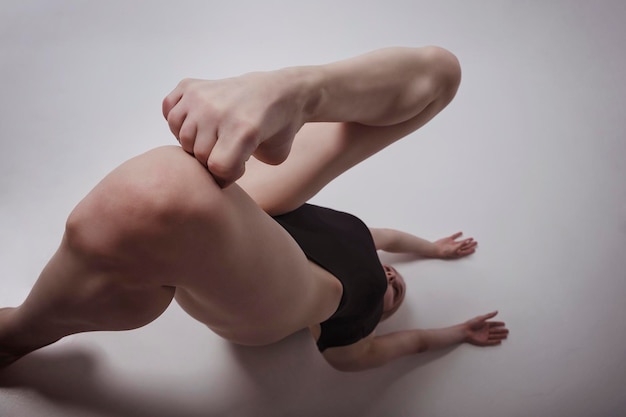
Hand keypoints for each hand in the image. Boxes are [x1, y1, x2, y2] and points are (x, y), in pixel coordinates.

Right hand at [162, 70, 306, 186]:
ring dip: (195, 141)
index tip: (237, 169)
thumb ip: (243, 169)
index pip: (217, 168)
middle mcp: (218, 110)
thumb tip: (209, 176)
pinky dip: (177, 119)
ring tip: (213, 138)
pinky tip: (196, 123)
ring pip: (181, 135)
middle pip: (198, 154)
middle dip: (212, 159)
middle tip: (228, 150)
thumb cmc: (278, 129)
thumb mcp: (273, 156)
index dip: (227, 176)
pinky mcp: (191, 85)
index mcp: (243, 129)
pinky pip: (168, 109)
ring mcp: (202, 96)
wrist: (281, 92)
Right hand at [434, 232, 476, 258]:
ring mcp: (452, 244)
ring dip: (466, 240)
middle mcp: (456, 248)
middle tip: (476, 242)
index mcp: (457, 252)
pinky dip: (458, 234)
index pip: (466, 251)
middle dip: (471, 244)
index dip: (470, 250)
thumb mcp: (455, 249)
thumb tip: (468, 242)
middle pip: (465, 246)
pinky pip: (454, 236)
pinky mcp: (448, 240)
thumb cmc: (444, 252)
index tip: (475, 249)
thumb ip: (462, 245)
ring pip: (461, 242)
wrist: (436, 248)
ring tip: (471, 238)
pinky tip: (461, 233)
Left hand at [464, 311, 508, 346]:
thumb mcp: (481, 318)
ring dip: (500, 336)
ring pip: (494, 336)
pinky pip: (491, 342)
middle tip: (507, 331)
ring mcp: (484, 336)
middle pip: (495, 330)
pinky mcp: (483, 342)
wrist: (465, 331)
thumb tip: (496, 311)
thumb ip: (489, 315)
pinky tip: (500, 341)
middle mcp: (485, 330)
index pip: (493, 324)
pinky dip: (495, 342)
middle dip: (501, 331)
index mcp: (484, 324)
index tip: (504, 323)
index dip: (499, 324)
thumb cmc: (471, 324)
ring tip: (506, 336)